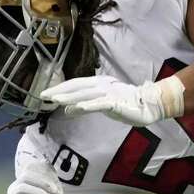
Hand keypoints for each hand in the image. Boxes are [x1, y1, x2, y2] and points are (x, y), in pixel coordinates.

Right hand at [5, 156, 63, 193]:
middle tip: (55, 192)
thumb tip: (44, 160)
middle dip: (43, 183)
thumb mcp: (54, 192)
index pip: (29, 168)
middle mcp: (16, 189)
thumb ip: (50, 176)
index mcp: (26, 182)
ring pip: (21, 188)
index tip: (56, 184)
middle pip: (25, 176)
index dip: (43, 172)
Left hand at [41, 75, 173, 125]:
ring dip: (69, 97)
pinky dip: (88, 105)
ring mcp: (108, 93)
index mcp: (98, 83)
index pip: (75, 85)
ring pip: (85, 94)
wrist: (149, 104)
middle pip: (76, 87)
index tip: (46, 94)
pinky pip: (99, 103)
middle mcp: (101, 85)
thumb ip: (85, 107)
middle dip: (59, 91)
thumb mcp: (102, 105)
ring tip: (56, 100)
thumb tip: (67, 110)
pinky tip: (77, 107)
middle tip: (43, 95)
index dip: (60, 88)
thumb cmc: (126, 104)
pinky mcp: (115, 102)